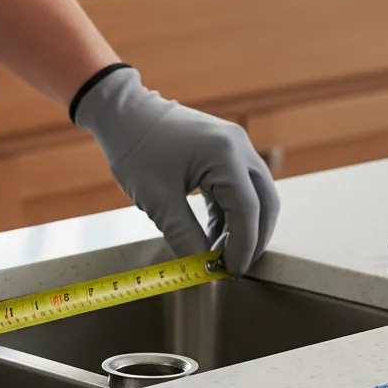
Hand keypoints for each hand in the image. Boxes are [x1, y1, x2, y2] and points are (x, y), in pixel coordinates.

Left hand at [75, 67, 279, 275]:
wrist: (123, 114)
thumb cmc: (135, 152)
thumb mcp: (158, 201)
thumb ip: (185, 237)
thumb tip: (202, 271)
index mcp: (225, 155)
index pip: (248, 210)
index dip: (243, 246)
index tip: (231, 272)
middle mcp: (238, 146)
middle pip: (264, 202)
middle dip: (254, 238)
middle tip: (235, 268)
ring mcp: (235, 146)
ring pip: (255, 195)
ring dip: (243, 227)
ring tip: (220, 255)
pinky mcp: (225, 150)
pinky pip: (239, 187)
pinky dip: (230, 212)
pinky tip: (214, 235)